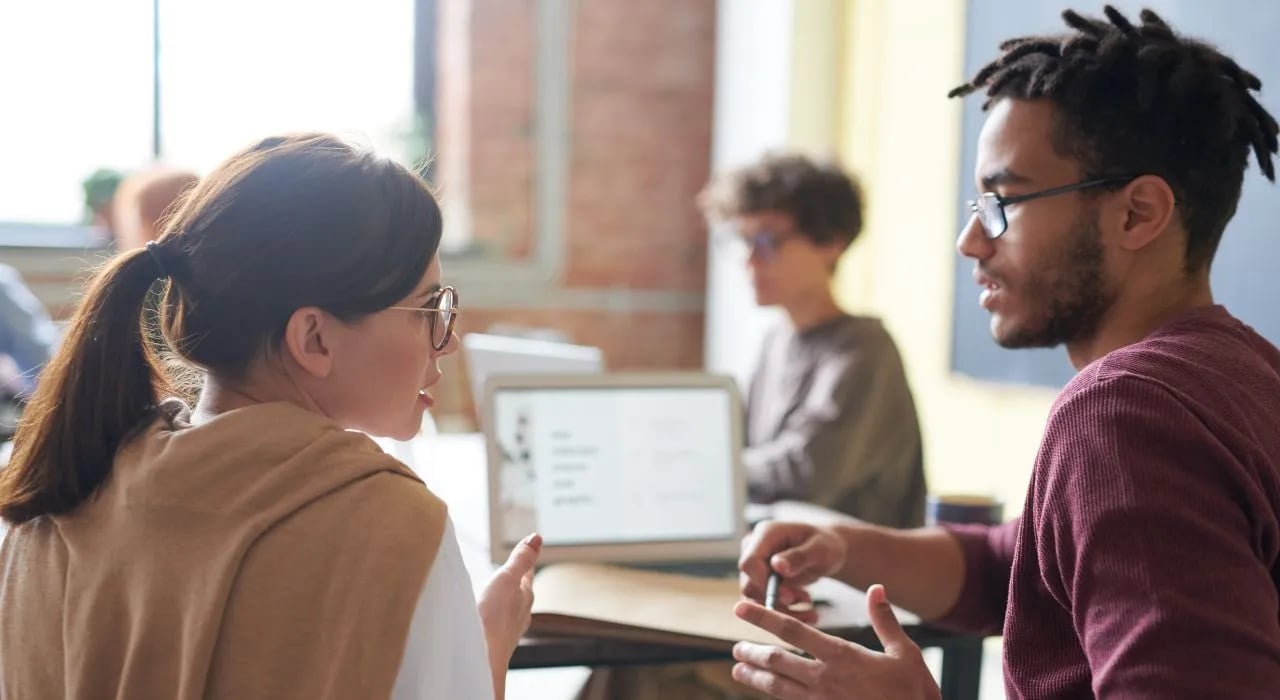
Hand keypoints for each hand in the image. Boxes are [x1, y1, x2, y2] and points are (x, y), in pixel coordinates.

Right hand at [478, 533, 541, 668]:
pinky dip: (495, 617)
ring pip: (511, 611)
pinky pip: (498, 625)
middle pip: (521, 593)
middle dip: (516, 582)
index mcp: (525, 596)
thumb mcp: (506, 579)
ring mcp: (509, 631)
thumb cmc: (494, 618)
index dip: (526, 560)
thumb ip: (521, 560)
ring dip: (505, 601)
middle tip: (516, 571)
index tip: (531, 548)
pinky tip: (489, 622)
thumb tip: (537, 538)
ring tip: (502, 596)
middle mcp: (520, 614)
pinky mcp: (495, 643)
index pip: (527, 574)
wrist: (482, 659)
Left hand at [731, 584, 938, 699]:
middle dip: (752, 652)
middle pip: (776, 661)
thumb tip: (876, 588)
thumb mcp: (904, 652)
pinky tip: (767, 692)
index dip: (763, 617)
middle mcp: (825, 679)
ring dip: (755, 677)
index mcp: (842, 656)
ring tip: (738, 670)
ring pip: (778, 687)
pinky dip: (775, 697)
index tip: (741, 608)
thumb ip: (884, 619)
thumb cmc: (914, 692)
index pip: (793, 630)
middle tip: (736, 648)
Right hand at [740, 521, 845, 623]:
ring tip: (808, 602)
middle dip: (776, 599)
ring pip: (755, 599)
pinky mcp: (758, 581)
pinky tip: (805, 609)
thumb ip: (799, 556)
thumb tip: (777, 566)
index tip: (788, 596)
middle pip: (749, 584)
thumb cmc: (825, 544)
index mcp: (765, 534)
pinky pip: (763, 604)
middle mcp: (753, 549)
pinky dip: (783, 612)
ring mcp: (754, 566)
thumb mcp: (820, 549)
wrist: (825, 551)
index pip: (749, 563)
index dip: (763, 583)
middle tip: (804, 600)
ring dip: (781, 608)